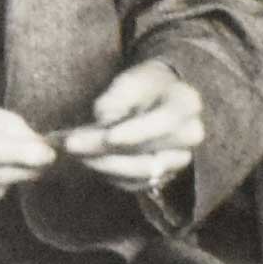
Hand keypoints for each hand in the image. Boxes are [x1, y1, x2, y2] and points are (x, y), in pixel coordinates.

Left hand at [57, 60, 203, 194]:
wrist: (160, 98)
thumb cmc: (144, 85)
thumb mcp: (129, 80)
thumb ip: (116, 98)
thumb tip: (102, 122)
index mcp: (187, 104)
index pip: (164, 122)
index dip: (135, 133)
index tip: (106, 136)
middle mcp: (190, 136)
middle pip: (149, 153)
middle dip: (107, 152)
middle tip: (72, 145)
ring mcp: (178, 160)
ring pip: (141, 173)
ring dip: (105, 166)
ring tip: (75, 154)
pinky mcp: (163, 176)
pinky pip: (135, 184)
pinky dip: (110, 175)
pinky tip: (88, 162)